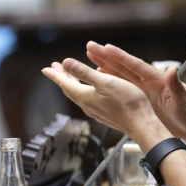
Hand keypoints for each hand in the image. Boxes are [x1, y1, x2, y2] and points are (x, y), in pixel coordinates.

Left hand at [41, 59, 165, 149]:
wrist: (140, 123)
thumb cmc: (127, 102)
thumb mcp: (105, 82)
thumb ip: (84, 72)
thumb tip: (65, 63)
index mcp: (85, 96)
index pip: (64, 83)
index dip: (54, 74)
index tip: (45, 68)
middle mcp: (87, 105)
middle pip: (70, 89)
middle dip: (63, 78)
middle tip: (56, 69)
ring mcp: (96, 111)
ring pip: (79, 96)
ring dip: (73, 85)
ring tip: (72, 78)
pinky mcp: (105, 114)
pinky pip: (88, 101)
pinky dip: (84, 91)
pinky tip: (91, 91)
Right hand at [84, 42, 185, 140]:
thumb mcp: (184, 101)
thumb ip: (177, 86)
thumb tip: (172, 71)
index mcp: (160, 80)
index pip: (138, 66)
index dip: (122, 57)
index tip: (106, 48)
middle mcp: (151, 83)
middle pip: (126, 67)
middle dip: (108, 57)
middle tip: (91, 47)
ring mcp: (146, 91)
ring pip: (122, 76)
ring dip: (107, 66)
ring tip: (91, 57)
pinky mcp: (144, 101)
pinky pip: (124, 88)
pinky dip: (112, 82)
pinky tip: (102, 77)